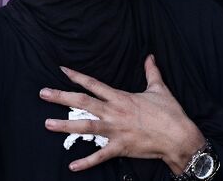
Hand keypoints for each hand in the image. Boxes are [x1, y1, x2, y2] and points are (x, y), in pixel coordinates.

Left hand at [40, 55, 204, 173]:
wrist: (179, 137)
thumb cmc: (169, 113)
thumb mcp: (159, 89)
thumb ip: (151, 72)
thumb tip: (150, 56)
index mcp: (121, 97)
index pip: (94, 84)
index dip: (77, 76)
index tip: (61, 70)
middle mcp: (114, 112)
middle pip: (83, 102)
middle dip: (61, 97)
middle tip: (43, 93)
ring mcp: (116, 130)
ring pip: (86, 127)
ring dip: (65, 126)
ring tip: (47, 124)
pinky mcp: (120, 147)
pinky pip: (100, 156)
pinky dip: (86, 161)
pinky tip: (71, 166)